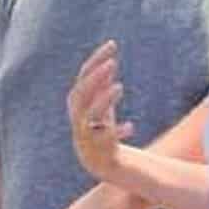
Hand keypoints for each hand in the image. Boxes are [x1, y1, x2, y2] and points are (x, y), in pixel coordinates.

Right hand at [67, 41, 135, 182]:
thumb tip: (109, 61)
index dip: (95, 61)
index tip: (113, 44)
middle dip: (95, 78)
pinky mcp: (99, 150)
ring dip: (103, 100)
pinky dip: (116, 133)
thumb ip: (103, 86)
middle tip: (112, 63)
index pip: (83, 77)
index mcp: (78, 105)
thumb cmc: (102, 130)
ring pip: (89, 117)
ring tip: (120, 87)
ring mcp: (86, 135)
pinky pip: (105, 141)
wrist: (100, 164)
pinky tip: (130, 127)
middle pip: (80, 95)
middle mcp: (78, 119)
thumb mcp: (103, 105)